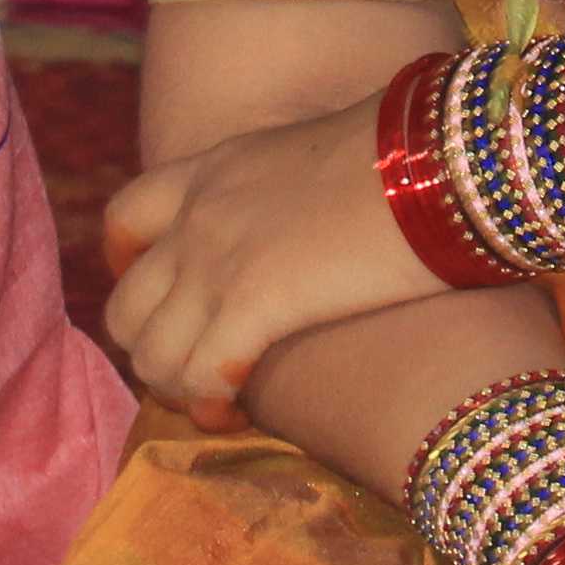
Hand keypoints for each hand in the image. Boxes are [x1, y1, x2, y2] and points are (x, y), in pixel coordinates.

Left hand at [103, 93, 443, 422]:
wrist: (439, 157)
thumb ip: (292, 191)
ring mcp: (215, 260)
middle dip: (151, 349)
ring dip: (178, 386)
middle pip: (125, 304)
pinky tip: (238, 411)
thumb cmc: (411, 156)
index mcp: (213, 167)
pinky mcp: (250, 305)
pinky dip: (211, 403)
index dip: (128, 268)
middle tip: (195, 371)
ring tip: (218, 401)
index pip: (125, 216)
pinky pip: (197, 376)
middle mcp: (198, 215)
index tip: (161, 300)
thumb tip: (320, 221)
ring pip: (149, 353)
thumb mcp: (321, 153)